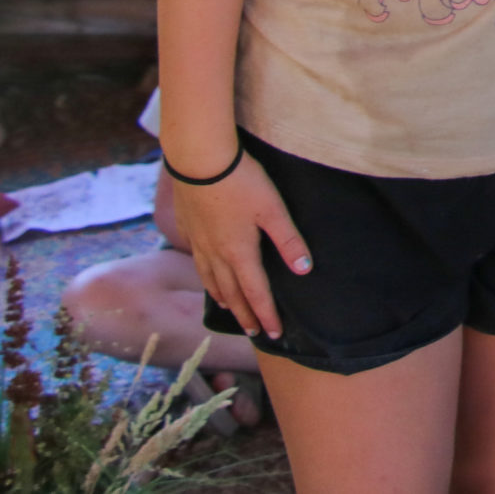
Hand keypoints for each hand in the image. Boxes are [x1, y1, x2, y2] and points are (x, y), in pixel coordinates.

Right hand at [170, 152, 313, 340]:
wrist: (199, 160)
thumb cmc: (241, 181)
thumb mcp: (273, 209)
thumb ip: (289, 240)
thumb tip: (305, 270)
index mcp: (239, 252)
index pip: (256, 292)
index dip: (266, 315)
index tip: (274, 334)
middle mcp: (216, 254)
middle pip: (232, 293)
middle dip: (245, 314)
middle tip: (254, 332)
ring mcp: (199, 243)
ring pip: (212, 281)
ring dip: (225, 299)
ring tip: (232, 310)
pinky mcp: (189, 229)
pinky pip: (199, 264)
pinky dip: (207, 279)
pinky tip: (209, 276)